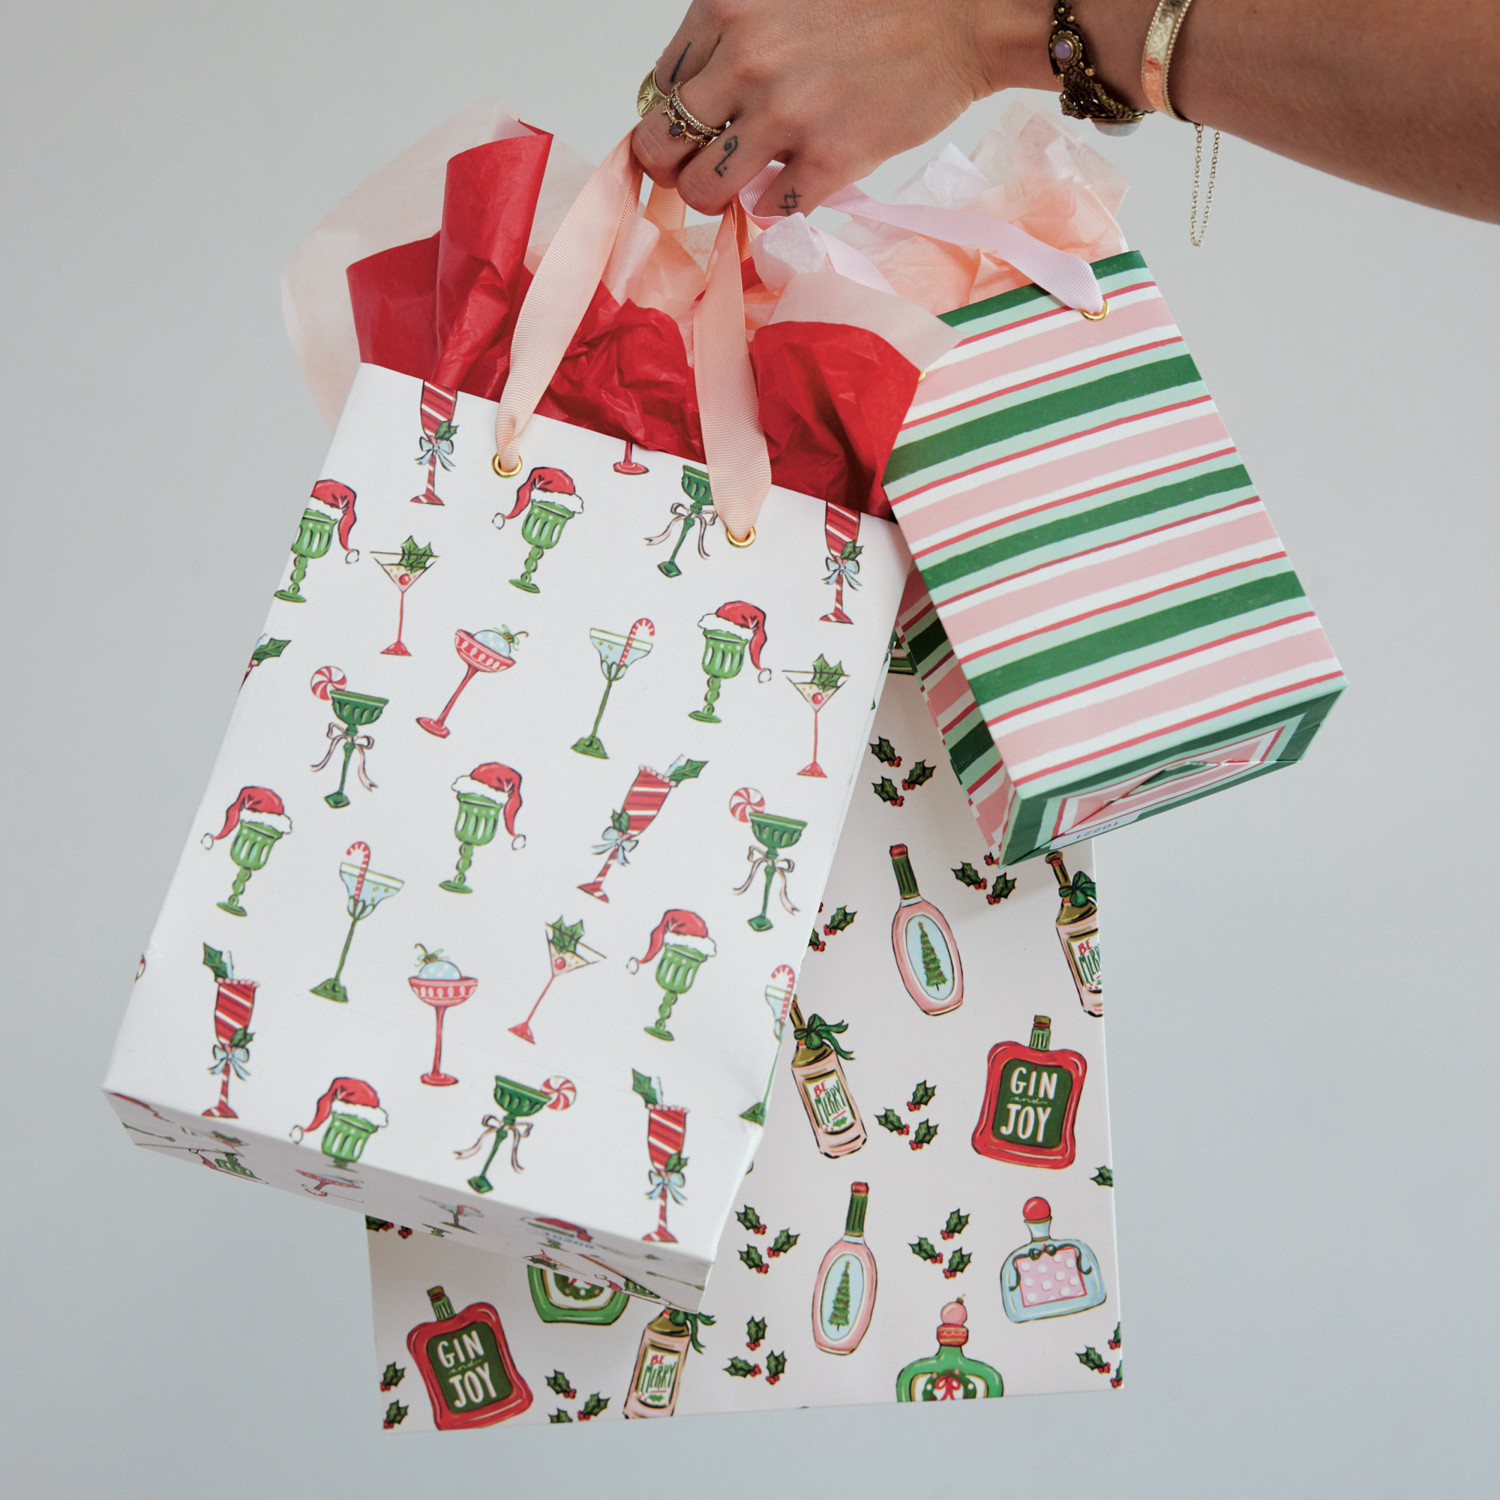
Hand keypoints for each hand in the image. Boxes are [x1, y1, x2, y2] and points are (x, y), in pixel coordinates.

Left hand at [631, 0, 1051, 215]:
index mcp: (725, 9)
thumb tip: (696, 97)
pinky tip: (798, 181)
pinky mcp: (827, 161)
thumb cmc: (878, 3)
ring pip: (702, 191)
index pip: (657, 87)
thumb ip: (733, 35)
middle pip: (661, 145)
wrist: (963, 14)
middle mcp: (744, 60)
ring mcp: (784, 116)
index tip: (698, 125)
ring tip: (743, 184)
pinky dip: (777, 205)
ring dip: (717, 197)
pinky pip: (768, 211)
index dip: (674, 114)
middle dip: (676, 165)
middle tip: (704, 167)